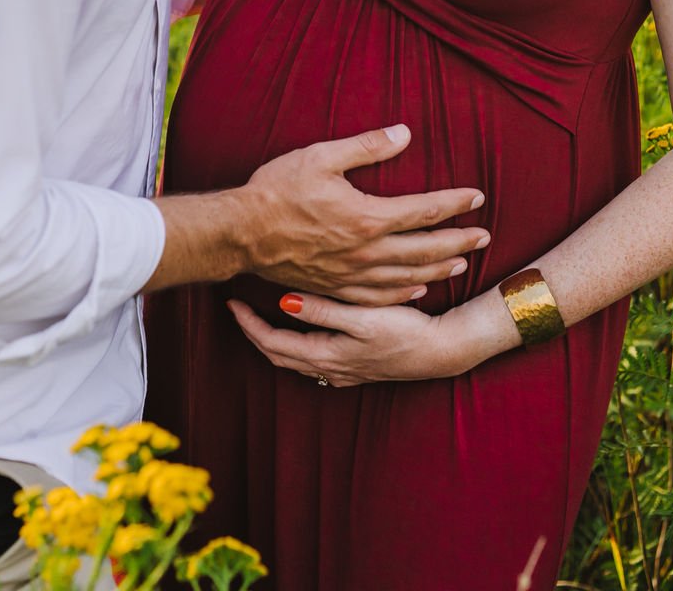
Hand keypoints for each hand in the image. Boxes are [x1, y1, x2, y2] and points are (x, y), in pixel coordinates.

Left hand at [228, 292, 463, 386]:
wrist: (441, 351)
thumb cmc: (405, 331)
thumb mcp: (363, 317)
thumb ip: (323, 310)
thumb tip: (283, 302)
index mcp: (326, 355)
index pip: (272, 343)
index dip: (248, 324)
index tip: (231, 302)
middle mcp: (329, 369)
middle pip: (278, 354)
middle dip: (254, 332)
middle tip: (238, 308)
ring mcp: (343, 371)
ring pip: (294, 358)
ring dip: (274, 339)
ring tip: (260, 315)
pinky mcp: (355, 366)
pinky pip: (312, 358)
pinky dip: (295, 343)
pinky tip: (300, 327)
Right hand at [238, 124, 490, 304]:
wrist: (240, 233)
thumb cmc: (279, 189)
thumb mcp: (323, 156)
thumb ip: (368, 145)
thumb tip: (405, 133)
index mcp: (367, 217)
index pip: (424, 210)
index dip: (454, 203)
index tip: (478, 196)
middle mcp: (366, 251)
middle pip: (425, 249)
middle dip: (459, 241)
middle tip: (485, 236)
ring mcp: (351, 275)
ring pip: (407, 277)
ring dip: (438, 269)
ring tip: (461, 263)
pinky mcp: (335, 288)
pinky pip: (380, 297)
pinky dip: (405, 294)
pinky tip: (417, 290)